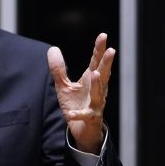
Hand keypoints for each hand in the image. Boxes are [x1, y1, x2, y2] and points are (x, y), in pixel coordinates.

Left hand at [47, 33, 115, 153]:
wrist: (83, 130)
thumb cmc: (76, 105)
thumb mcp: (64, 86)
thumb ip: (59, 69)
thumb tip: (52, 49)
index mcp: (90, 80)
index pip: (96, 62)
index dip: (99, 49)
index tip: (103, 35)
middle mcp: (97, 90)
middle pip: (103, 74)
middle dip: (106, 63)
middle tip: (112, 50)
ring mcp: (95, 104)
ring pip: (98, 93)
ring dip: (97, 84)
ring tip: (95, 73)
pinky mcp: (90, 118)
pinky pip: (84, 116)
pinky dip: (78, 114)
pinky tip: (71, 113)